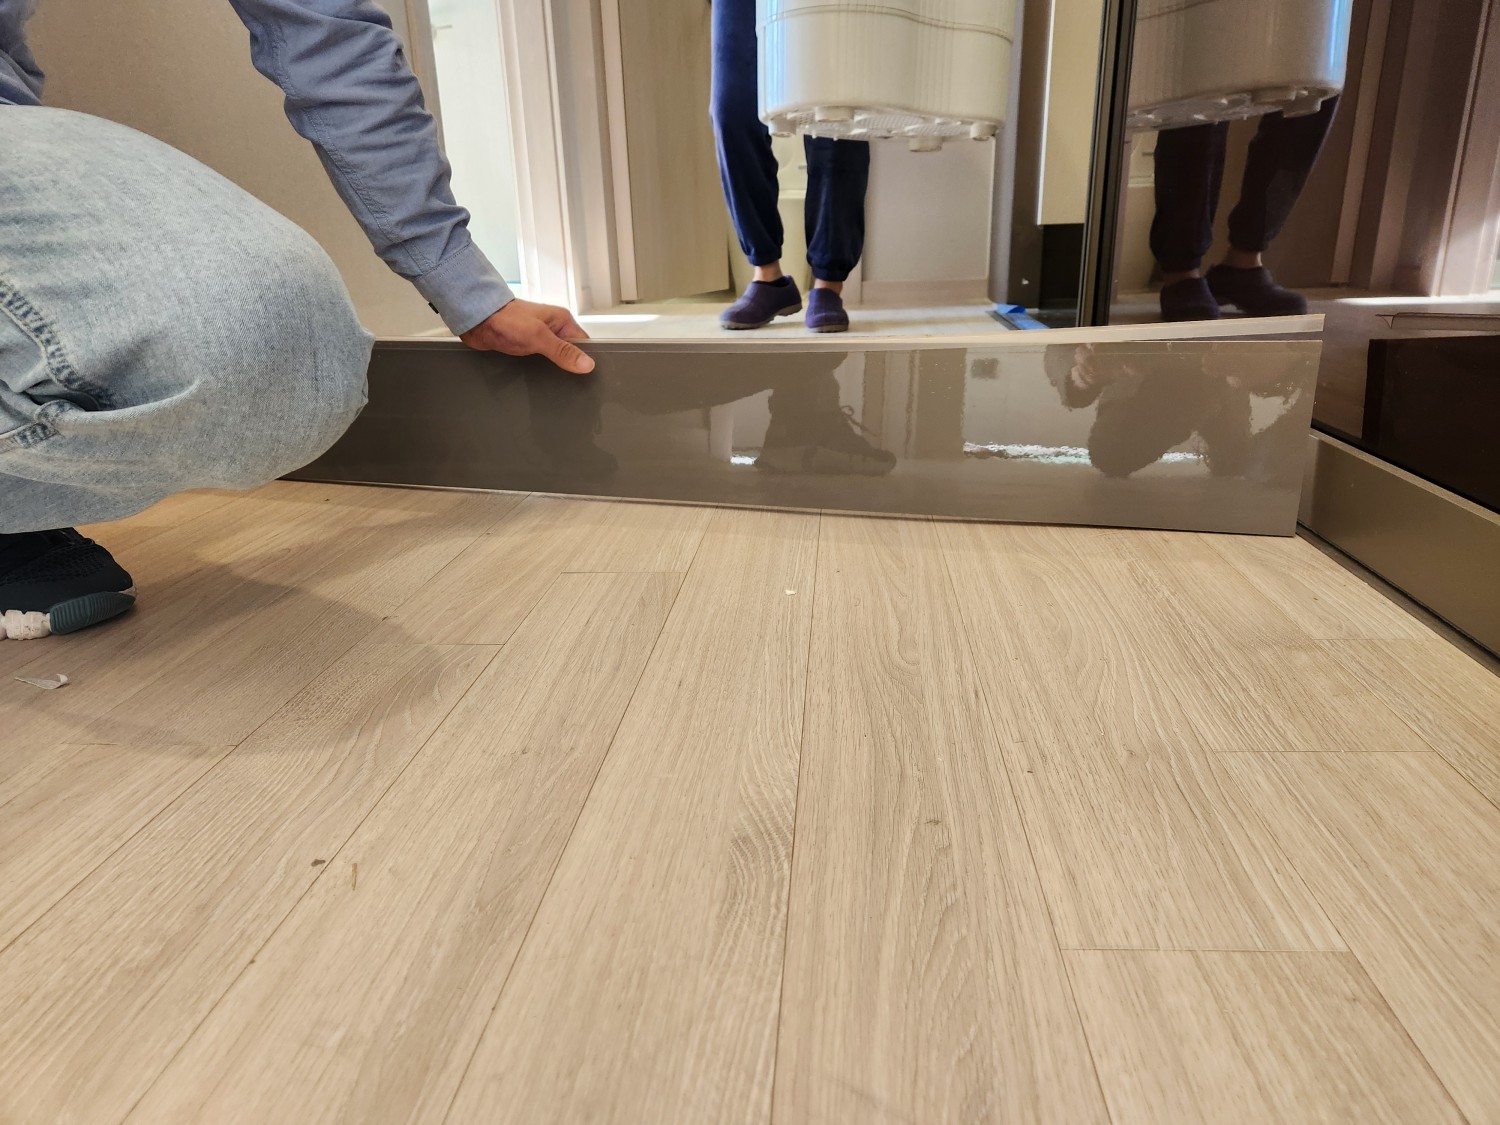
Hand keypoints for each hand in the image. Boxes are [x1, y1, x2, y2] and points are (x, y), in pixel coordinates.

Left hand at [461, 299, 594, 373]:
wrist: (477, 319)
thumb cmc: (505, 319)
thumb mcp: (538, 337)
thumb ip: (562, 351)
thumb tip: (586, 364)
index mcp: (561, 321)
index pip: (584, 344)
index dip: (587, 359)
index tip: (587, 376)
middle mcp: (552, 329)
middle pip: (571, 353)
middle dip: (571, 367)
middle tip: (572, 385)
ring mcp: (539, 338)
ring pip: (556, 359)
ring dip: (555, 370)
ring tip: (557, 384)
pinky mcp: (527, 346)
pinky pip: (541, 361)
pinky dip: (541, 370)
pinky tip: (540, 379)